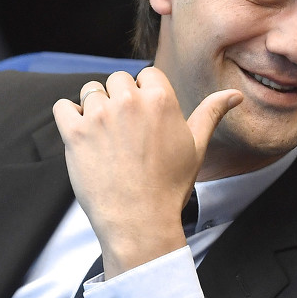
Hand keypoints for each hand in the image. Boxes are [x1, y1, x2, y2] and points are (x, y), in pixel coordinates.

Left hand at [51, 67, 240, 278]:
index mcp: (160, 99)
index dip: (143, 96)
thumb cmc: (169, 186)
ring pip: (89, 91)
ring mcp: (99, 116)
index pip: (145, 75)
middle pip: (116, 80)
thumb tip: (234, 95)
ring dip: (93, 107)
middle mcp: (128, 101)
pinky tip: (82, 137)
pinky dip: (68, 117)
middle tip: (124, 134)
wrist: (139, 222)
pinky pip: (62, 106)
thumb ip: (210, 114)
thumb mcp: (196, 147)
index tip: (143, 122)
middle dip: (118, 100)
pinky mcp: (74, 133)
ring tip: (104, 137)